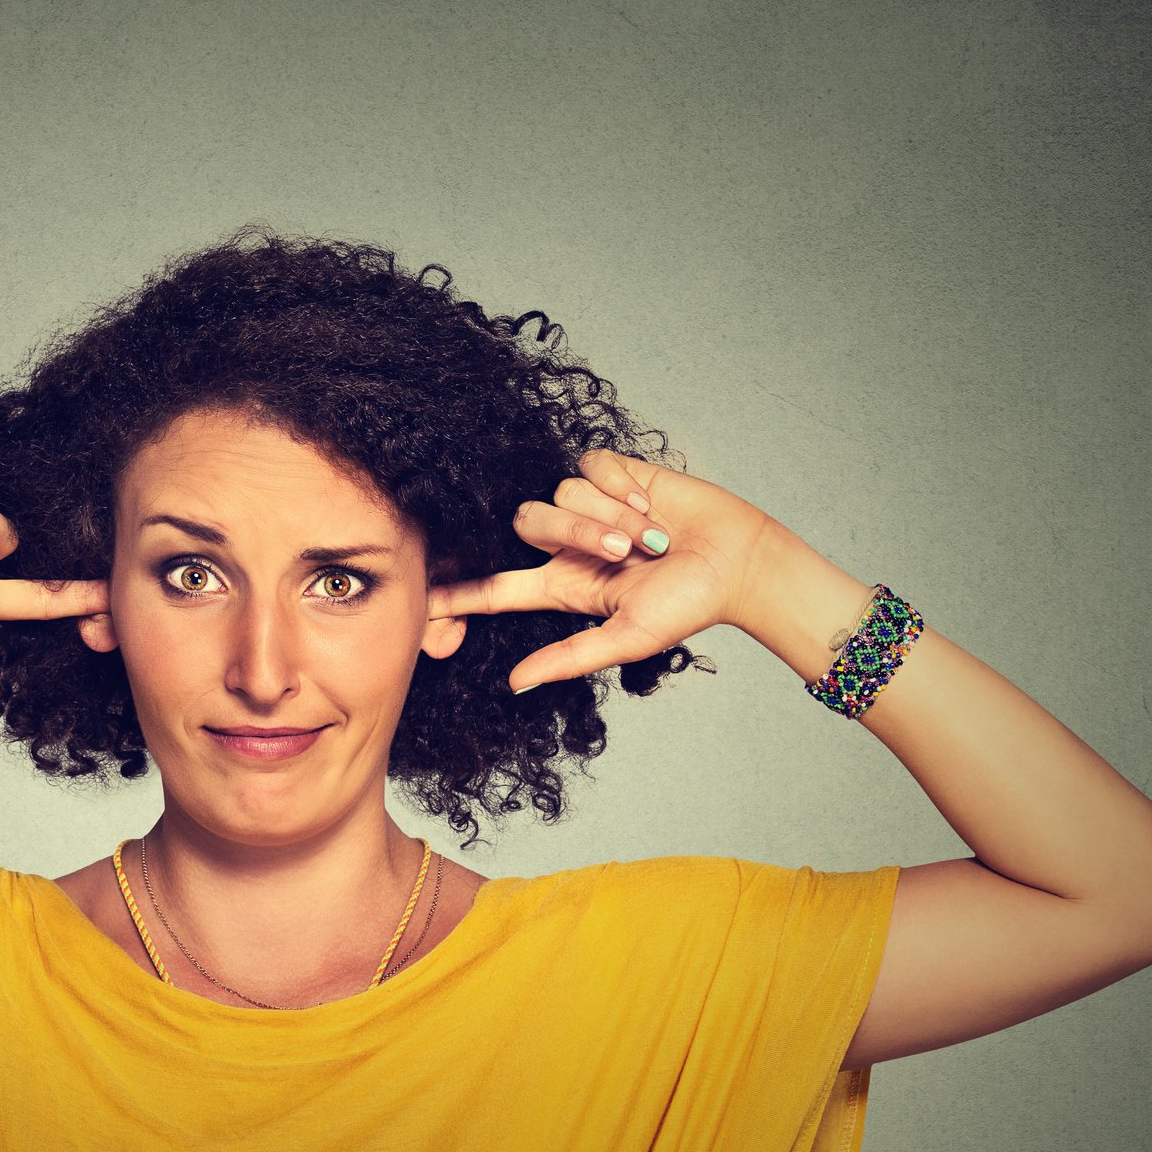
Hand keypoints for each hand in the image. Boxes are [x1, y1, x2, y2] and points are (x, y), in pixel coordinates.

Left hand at [427, 448, 780, 692]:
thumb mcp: (627, 638)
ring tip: (651, 535)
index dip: (454, 592)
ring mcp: (588, 507)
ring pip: (561, 494)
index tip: (413, 599)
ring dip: (610, 515)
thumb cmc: (689, 605)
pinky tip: (652, 504)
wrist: (738, 559)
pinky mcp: (612, 473)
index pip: (494, 588)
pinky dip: (622, 487)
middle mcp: (567, 544)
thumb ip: (570, 657)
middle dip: (576, 533)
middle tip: (628, 552)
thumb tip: (516, 685)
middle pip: (528, 524)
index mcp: (562, 585)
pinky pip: (589, 467)